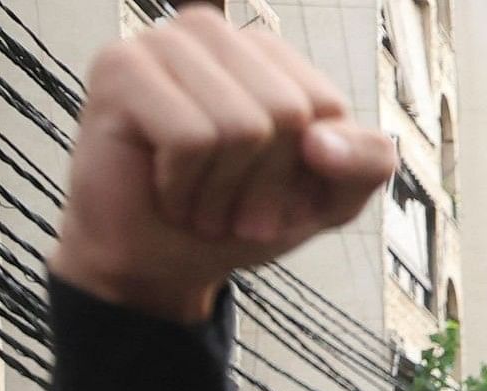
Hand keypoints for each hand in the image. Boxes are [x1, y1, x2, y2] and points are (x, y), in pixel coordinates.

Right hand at [49, 9, 394, 323]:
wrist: (158, 259)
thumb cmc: (240, 216)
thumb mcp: (331, 198)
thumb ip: (366, 163)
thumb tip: (321, 139)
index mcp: (265, 52)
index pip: (324, 105)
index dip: (307, 169)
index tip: (276, 195)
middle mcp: (212, 34)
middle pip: (287, 112)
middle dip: (266, 183)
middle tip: (233, 208)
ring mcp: (161, 42)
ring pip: (241, 126)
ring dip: (223, 191)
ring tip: (200, 202)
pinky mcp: (120, 68)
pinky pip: (191, 139)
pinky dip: (185, 186)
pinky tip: (165, 191)